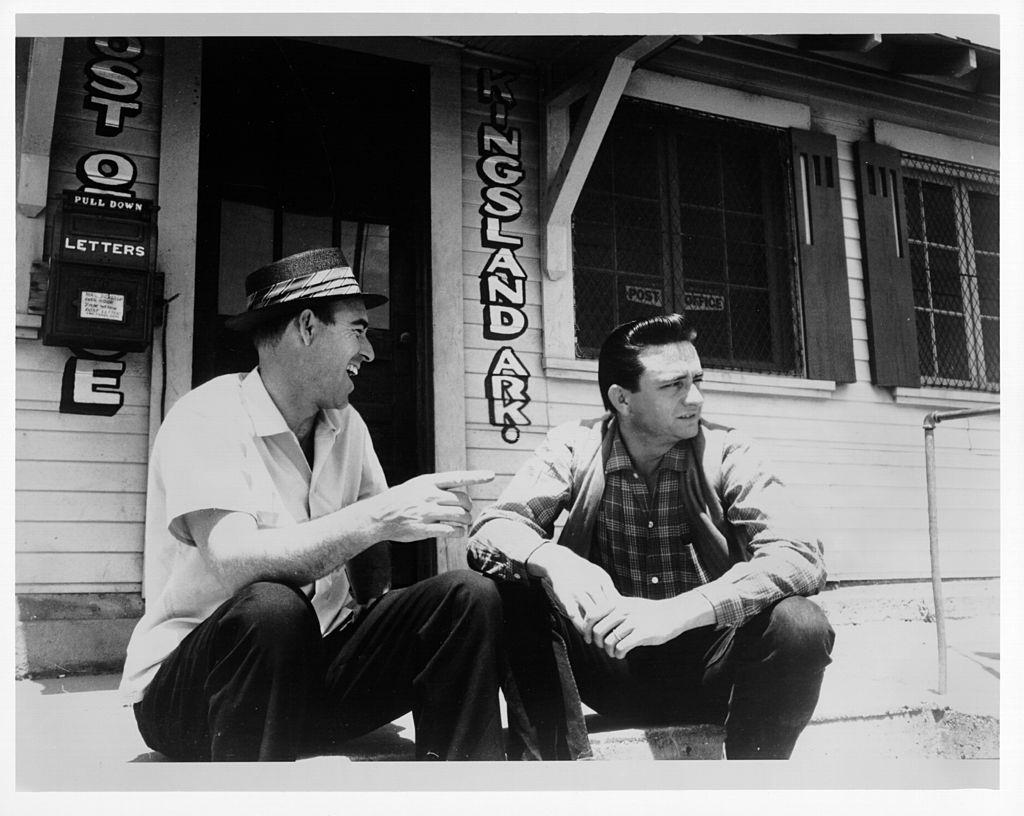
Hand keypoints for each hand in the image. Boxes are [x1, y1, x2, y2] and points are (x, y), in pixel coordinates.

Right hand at [361, 470, 493, 541]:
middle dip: (468, 507)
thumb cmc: (400, 499)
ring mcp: (427, 513)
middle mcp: (429, 495)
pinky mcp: (424, 529)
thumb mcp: (416, 485)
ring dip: (466, 520)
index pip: (457, 477)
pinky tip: (458, 532)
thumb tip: (461, 491)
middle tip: (465, 511)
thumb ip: (437, 487)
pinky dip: (459, 532)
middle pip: (463, 500)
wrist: (378, 516)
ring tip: (463, 522)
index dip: (476, 476)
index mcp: (428, 482)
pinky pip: (451, 531)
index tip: (492, 475)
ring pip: (460, 516)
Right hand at [528, 544, 619, 641]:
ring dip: (594, 631)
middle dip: (607, 627)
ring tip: (596, 640)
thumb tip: (623, 606)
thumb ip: (610, 590)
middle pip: (605, 611)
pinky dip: (580, 628)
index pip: (615, 603)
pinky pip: (575, 616)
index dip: (617, 618)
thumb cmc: (584, 572)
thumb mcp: (600, 576)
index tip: (619, 629)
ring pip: (591, 616)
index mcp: (602, 581)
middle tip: (609, 640)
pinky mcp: (565, 597)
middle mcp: (591, 586)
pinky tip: (584, 635)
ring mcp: (578, 592)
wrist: (561, 562)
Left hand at [591, 591, 715, 658]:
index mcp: (617, 603)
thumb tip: (590, 620)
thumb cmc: (646, 612)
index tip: (588, 638)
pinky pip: (621, 647)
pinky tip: (621, 655)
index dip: (585, 629)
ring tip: (613, 653)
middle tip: (602, 647)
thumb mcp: (627, 604)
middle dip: (597, 643)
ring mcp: (633, 622)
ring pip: (609, 641)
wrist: (672, 614)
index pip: (592, 615)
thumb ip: (610, 609)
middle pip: (597, 630)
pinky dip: (618, 654)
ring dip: (608, 651)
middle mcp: (623, 611)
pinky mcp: (642, 634)